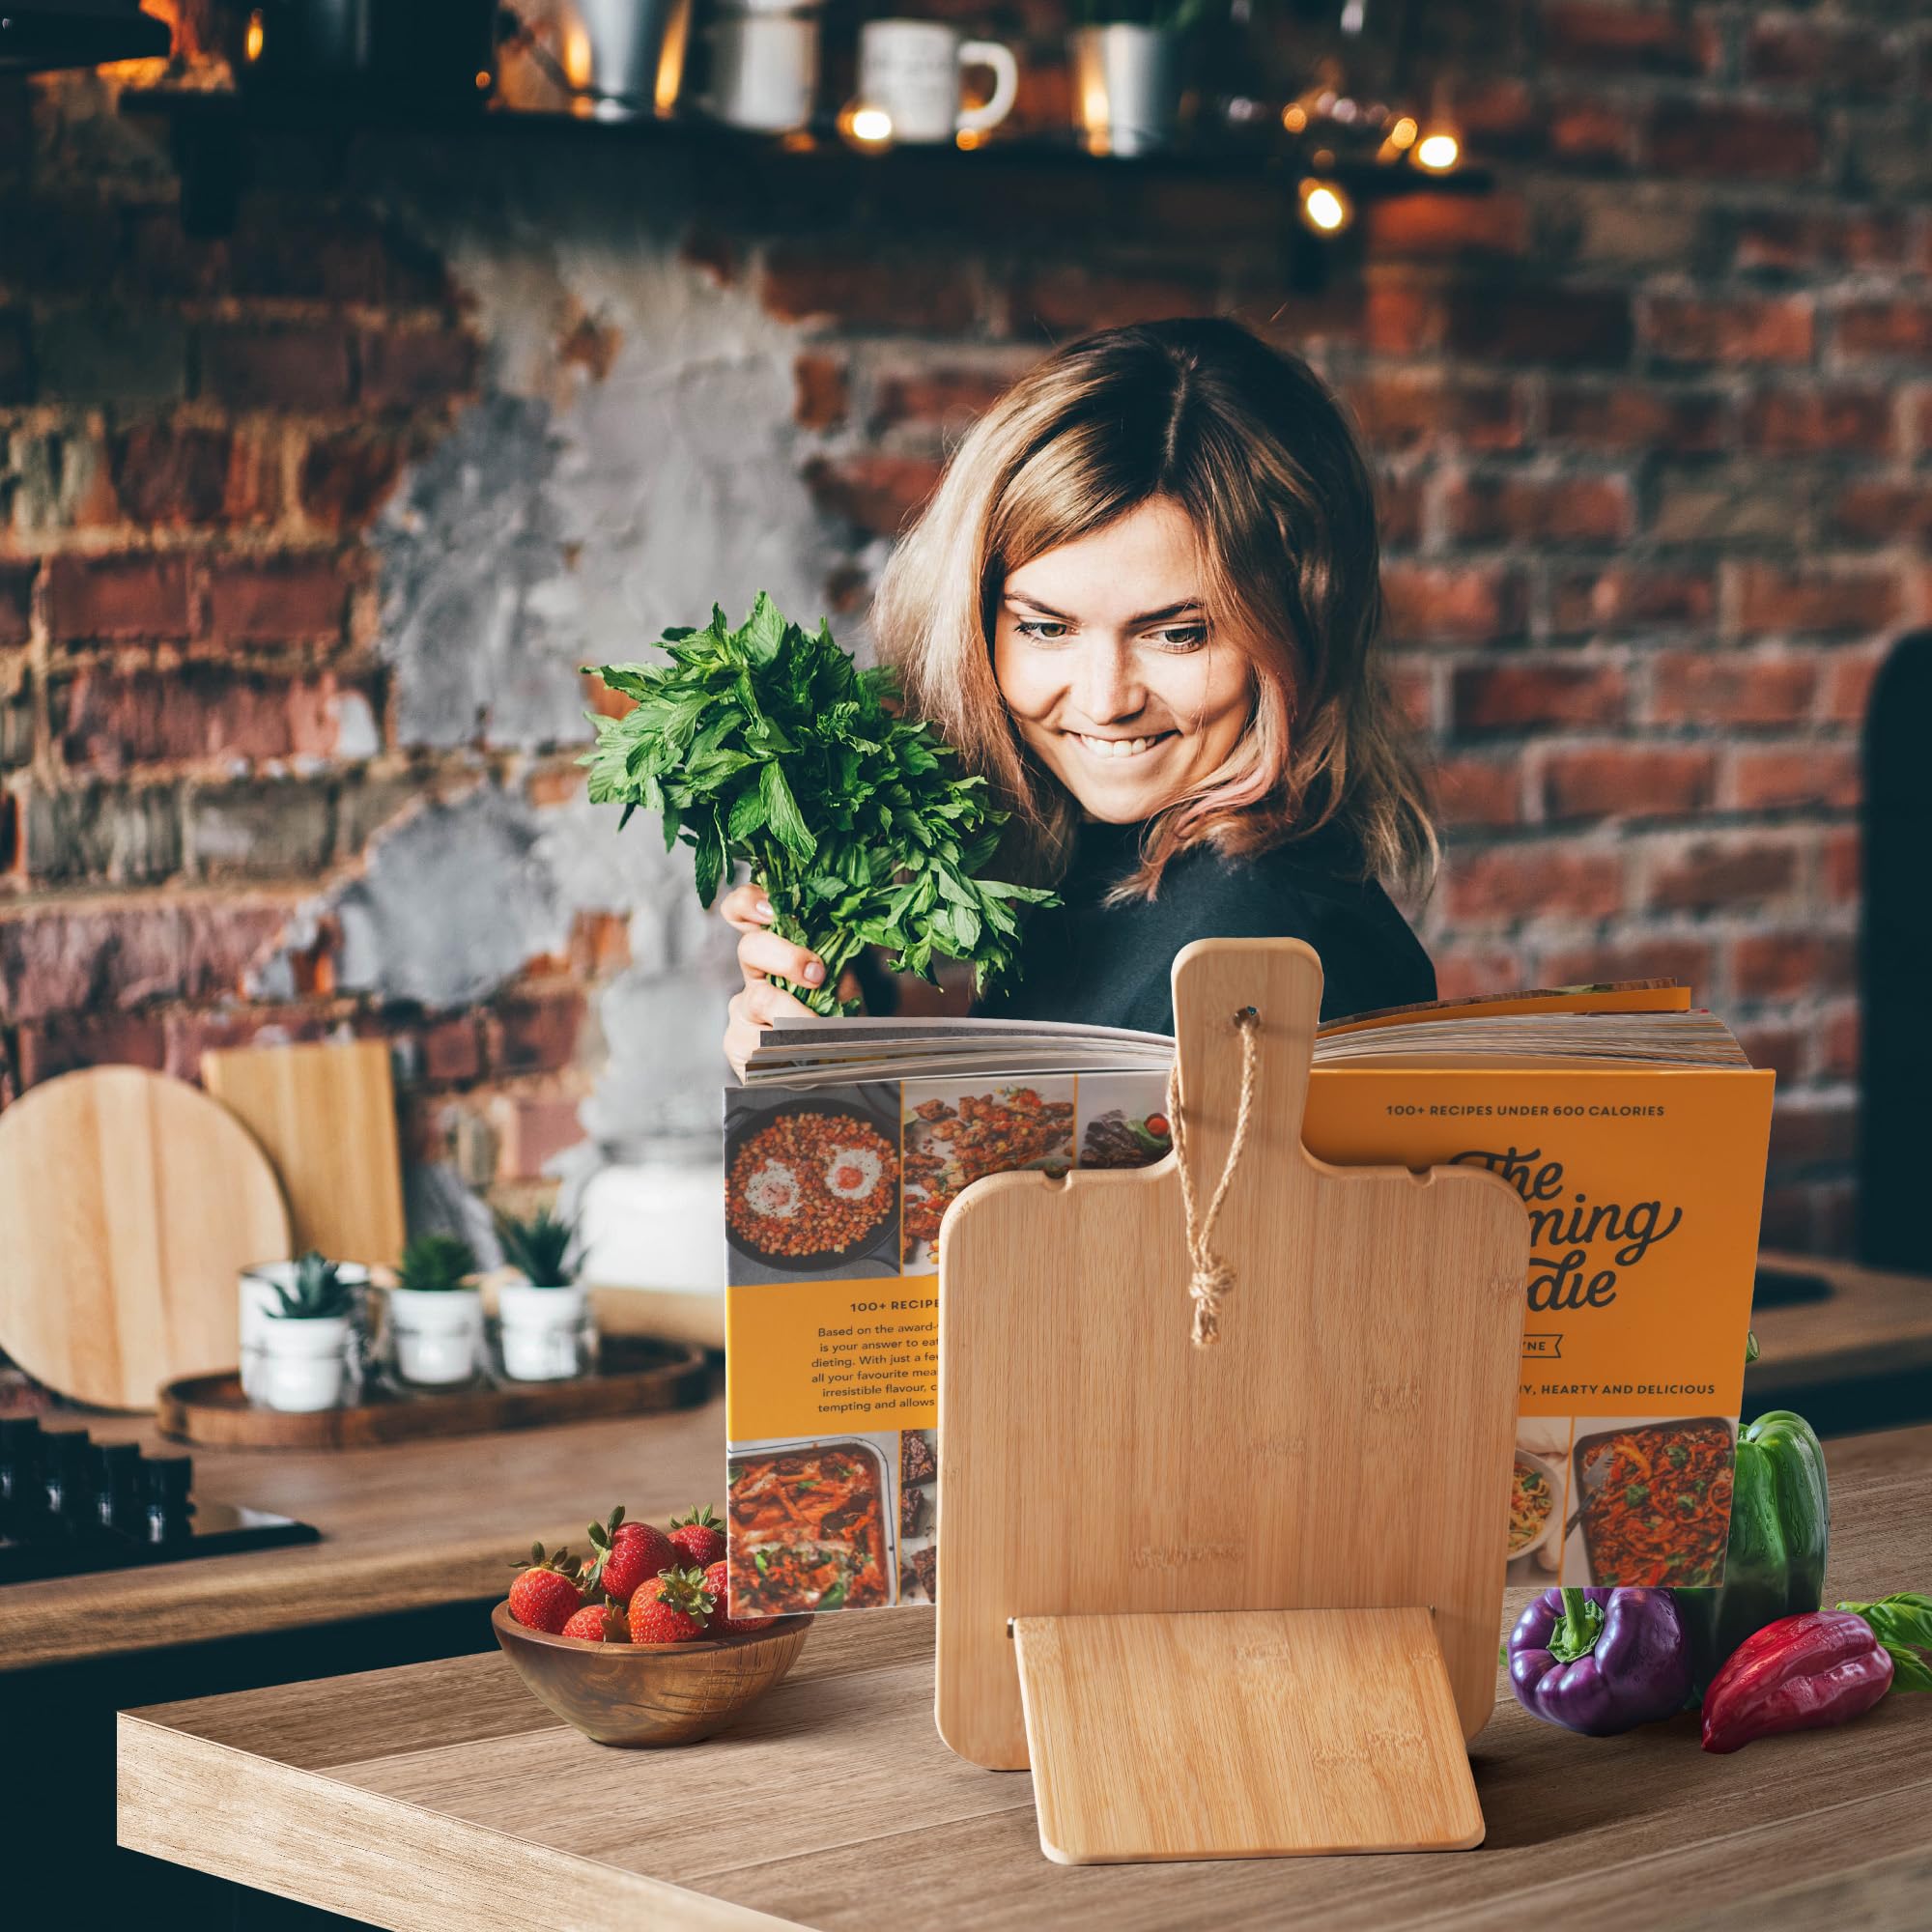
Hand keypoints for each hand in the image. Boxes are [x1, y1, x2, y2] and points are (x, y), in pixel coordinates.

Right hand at [721, 882, 826, 1069]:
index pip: (744, 911)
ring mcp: (742, 1010)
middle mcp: (753, 975)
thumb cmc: (838, 1014)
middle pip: (749, 949)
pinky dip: (789, 1045)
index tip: (772, 911)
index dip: (749, 902)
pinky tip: (804, 1052)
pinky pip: (757, 1041)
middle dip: (785, 957)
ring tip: (823, 1028)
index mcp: (774, 949)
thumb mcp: (843, 976)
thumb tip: (846, 923)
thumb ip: (836, 951)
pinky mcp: (738, 1044)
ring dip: (798, 1013)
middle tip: (816, 976)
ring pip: (760, 1000)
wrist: (838, 1061)